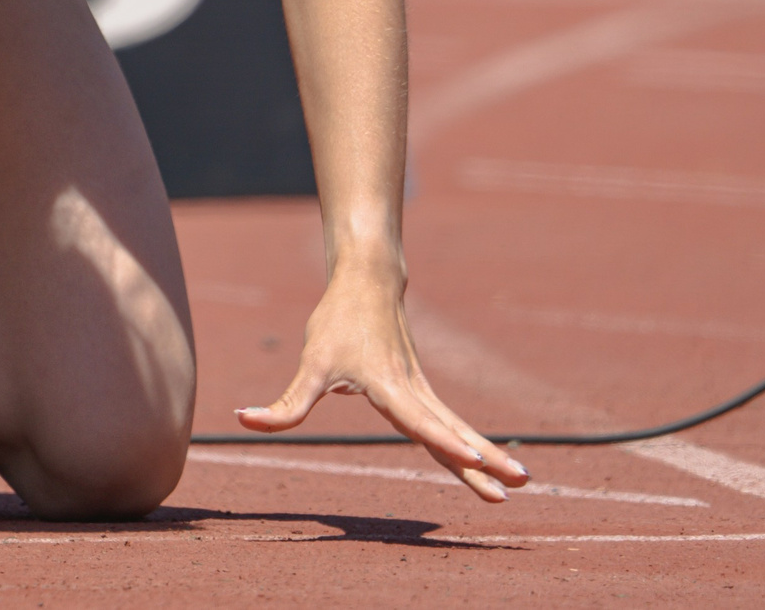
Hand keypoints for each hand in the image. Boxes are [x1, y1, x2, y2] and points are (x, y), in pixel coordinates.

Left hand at [235, 268, 528, 502]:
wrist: (367, 279)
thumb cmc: (337, 322)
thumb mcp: (310, 364)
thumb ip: (285, 402)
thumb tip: (244, 420)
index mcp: (390, 387)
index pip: (421, 422)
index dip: (445, 444)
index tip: (474, 462)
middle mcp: (414, 391)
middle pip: (454, 432)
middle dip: (486, 461)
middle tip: (519, 485)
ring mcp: (422, 391)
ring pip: (458, 430)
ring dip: (487, 455)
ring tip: (520, 483)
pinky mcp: (422, 390)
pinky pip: (450, 424)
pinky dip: (469, 444)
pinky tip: (483, 463)